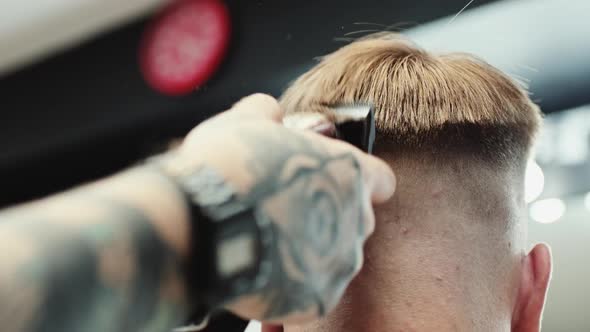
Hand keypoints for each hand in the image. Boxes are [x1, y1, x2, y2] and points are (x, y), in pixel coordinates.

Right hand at [177, 94, 395, 323]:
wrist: (196, 225)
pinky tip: (263, 268)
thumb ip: (266, 112)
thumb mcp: (243, 121)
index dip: (357, 181)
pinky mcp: (318, 300)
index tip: (332, 184)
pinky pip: (312, 291)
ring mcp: (339, 263)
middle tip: (286, 212)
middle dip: (327, 217)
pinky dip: (293, 284)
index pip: (380, 179)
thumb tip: (267, 111)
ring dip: (310, 251)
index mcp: (349, 172)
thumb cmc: (224, 168)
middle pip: (355, 220)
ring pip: (335, 258)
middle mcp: (356, 219)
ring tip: (269, 242)